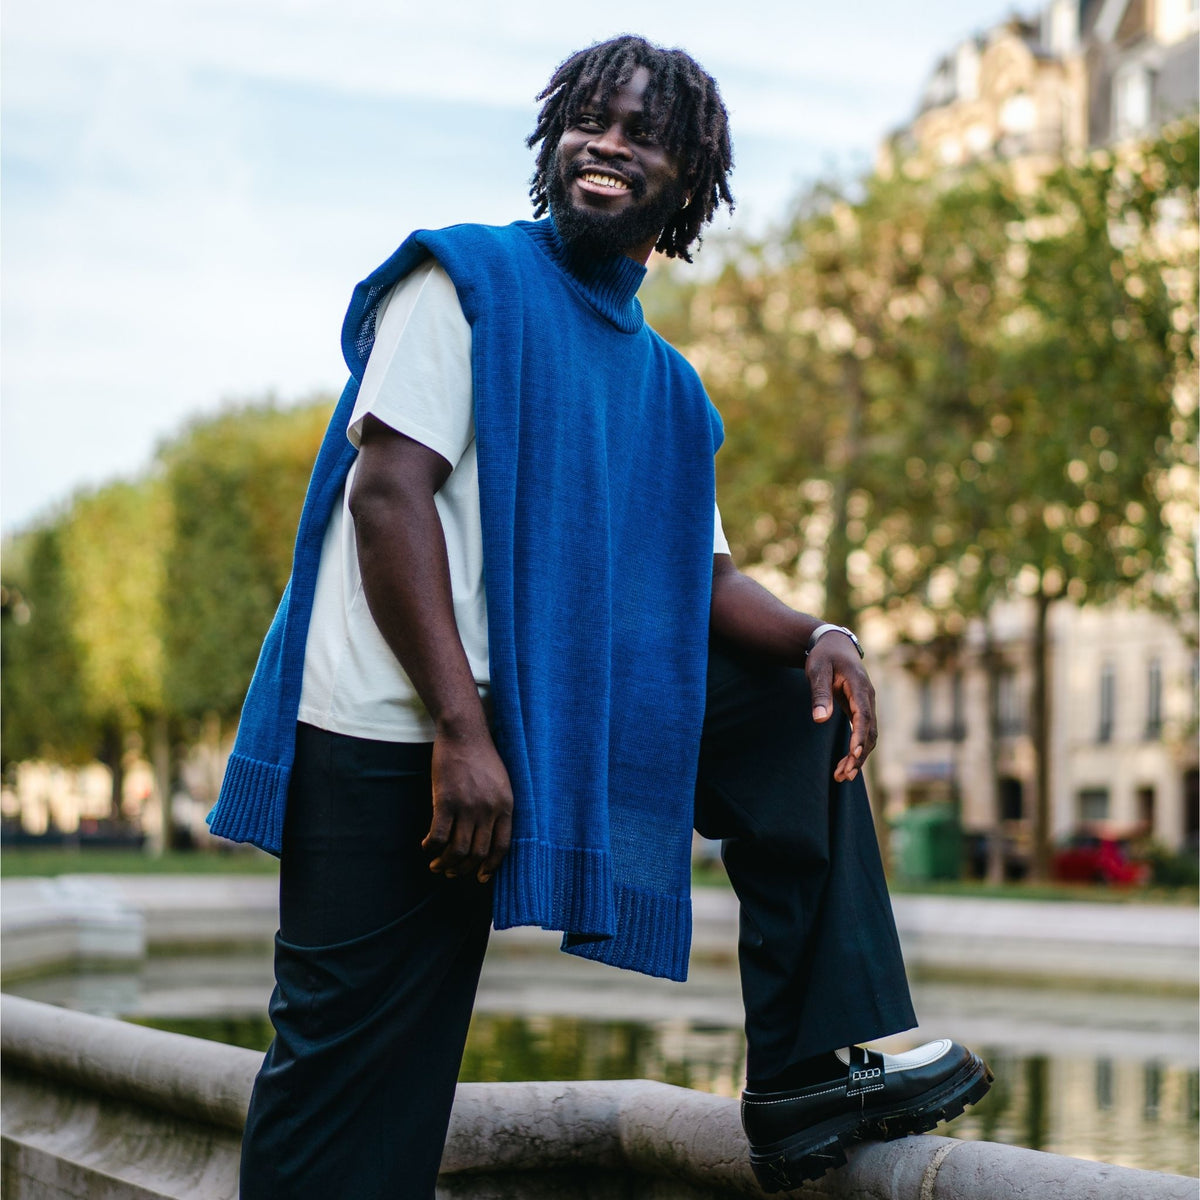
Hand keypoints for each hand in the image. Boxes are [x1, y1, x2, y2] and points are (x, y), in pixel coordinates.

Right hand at [423, 728, 513, 882]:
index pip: (502, 847)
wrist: (464, 733)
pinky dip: (431, 847)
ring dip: (446, 864)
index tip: (481, 877)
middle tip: (452, 872)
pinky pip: (439, 836)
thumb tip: (489, 832)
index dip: (491, 867)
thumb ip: (498, 806)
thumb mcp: (502, 782)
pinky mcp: (446, 801)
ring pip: (457, 850)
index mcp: (506, 806)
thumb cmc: (482, 756)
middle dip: (464, 869)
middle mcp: (489, 810)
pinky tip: (426, 846)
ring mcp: (467, 806)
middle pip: (478, 853)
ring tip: (437, 866)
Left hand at [806, 635, 877, 782]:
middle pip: (870, 730)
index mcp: (859, 685)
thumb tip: (820, 720)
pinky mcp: (860, 710)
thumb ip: (820, 693)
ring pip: (868, 735)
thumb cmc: (824, 656)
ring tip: (841, 776)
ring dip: (858, 757)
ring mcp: (866, 704)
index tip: (853, 753)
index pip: (863, 714)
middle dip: (859, 754)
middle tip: (844, 774)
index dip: (859, 735)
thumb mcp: (816, 670)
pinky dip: (856, 750)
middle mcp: (868, 697)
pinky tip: (844, 765)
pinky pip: (862, 733)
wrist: (834, 645)